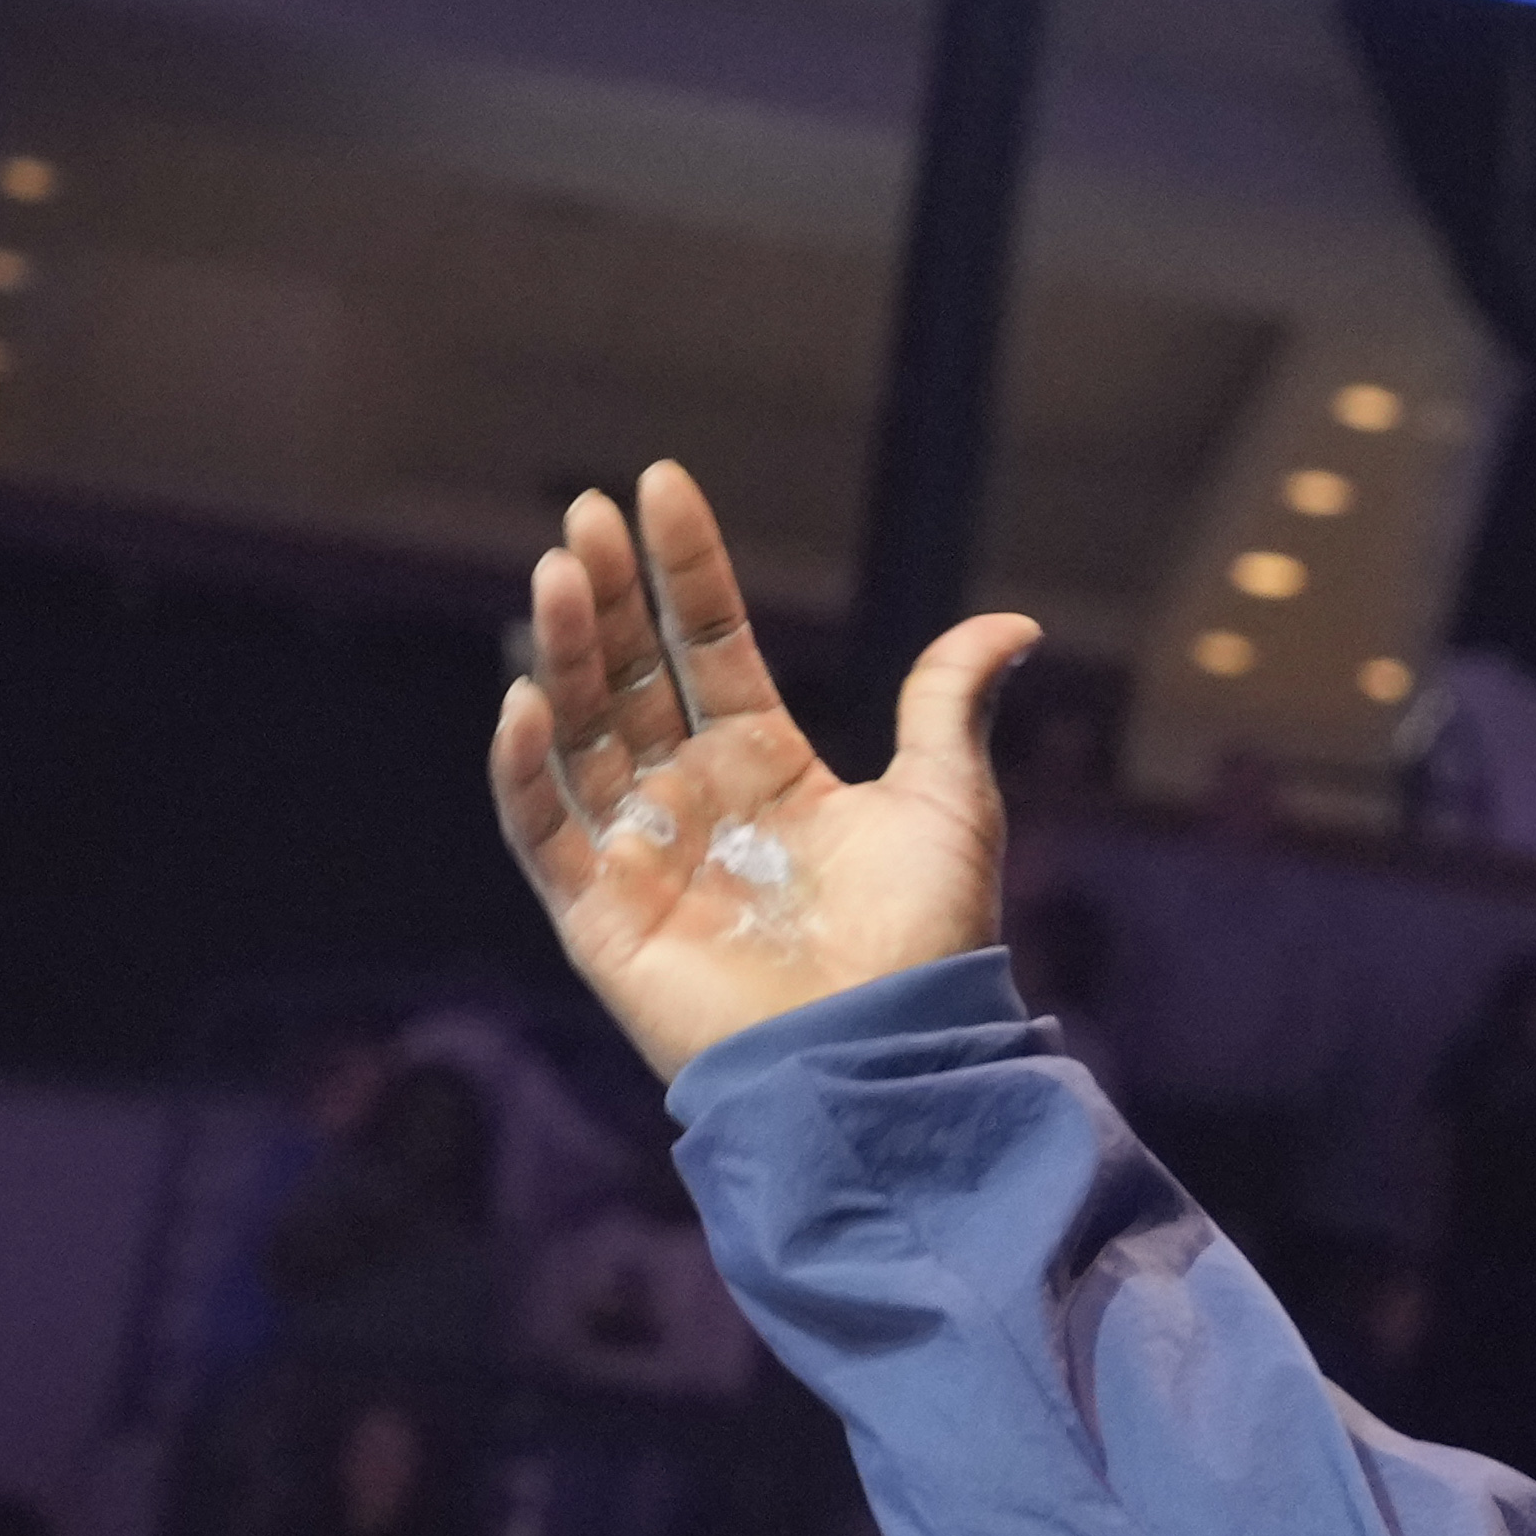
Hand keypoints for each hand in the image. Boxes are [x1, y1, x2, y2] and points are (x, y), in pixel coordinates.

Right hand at [484, 464, 1041, 1082]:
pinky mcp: (600, 916)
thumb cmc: (927, 938)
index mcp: (769, 766)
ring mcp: (641, 851)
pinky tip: (522, 698)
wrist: (895, 1050)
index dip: (686, 570)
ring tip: (560, 570)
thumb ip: (949, 703)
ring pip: (581, 732)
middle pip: (633, 674)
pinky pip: (544, 830)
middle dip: (608, 595)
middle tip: (589, 514)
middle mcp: (695, 799)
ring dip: (563, 653)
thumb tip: (1013, 620)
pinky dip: (523, 769)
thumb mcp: (948, 801)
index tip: (660, 485)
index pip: (711, 645)